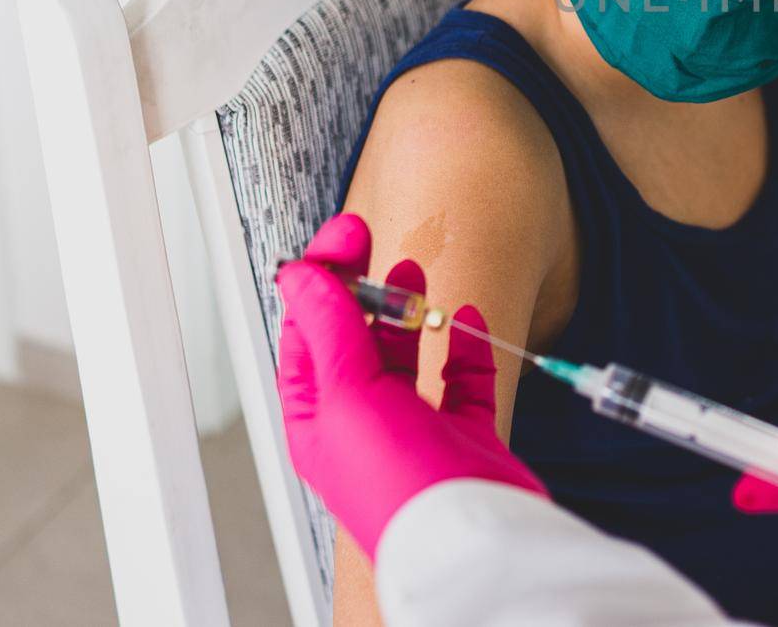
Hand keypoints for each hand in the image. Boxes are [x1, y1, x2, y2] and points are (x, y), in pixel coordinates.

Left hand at [276, 213, 545, 559]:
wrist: (475, 542)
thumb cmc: (402, 487)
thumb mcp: (350, 395)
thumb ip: (331, 329)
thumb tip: (302, 275)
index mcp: (321, 419)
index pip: (308, 333)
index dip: (322, 278)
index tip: (347, 235)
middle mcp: (365, 423)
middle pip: (355, 338)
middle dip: (362, 287)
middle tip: (374, 240)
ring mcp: (417, 428)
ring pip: (407, 354)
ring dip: (410, 310)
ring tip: (416, 274)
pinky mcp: (466, 435)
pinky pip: (462, 379)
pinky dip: (463, 346)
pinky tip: (466, 320)